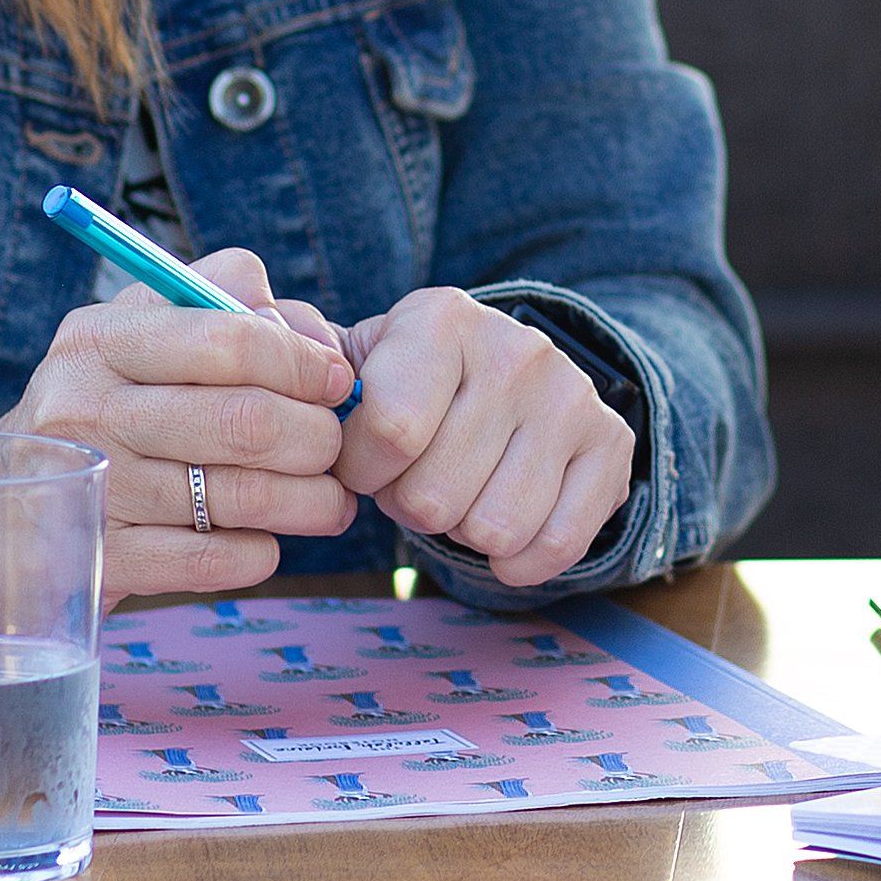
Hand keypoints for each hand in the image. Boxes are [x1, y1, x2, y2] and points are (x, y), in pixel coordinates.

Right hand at [6, 248, 357, 598]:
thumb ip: (234, 308)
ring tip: (329, 501)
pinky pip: (212, 560)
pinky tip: (266, 540)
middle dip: (317, 437)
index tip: (338, 382)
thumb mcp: (148, 330)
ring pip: (241, 496)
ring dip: (309, 501)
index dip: (304, 363)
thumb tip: (316, 342)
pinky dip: (259, 551)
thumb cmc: (112, 403)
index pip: (230, 340)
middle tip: (335, 448)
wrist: (9, 501)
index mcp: (101, 338)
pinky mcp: (103, 561)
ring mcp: (94, 489)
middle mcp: (86, 409)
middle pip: (246, 422)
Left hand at [335, 290, 635, 585]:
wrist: (514, 374)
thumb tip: (270, 334)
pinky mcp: (611, 445)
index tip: (365, 461)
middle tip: (418, 475)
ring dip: (462, 530)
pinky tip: (506, 526)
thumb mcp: (360, 357)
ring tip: (461, 487)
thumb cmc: (414, 381)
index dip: (361, 471)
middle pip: (434, 497)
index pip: (391, 431)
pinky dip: (518, 560)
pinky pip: (555, 545)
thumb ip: (309, 361)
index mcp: (443, 319)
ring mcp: (571, 398)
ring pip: (492, 530)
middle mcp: (517, 350)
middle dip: (409, 505)